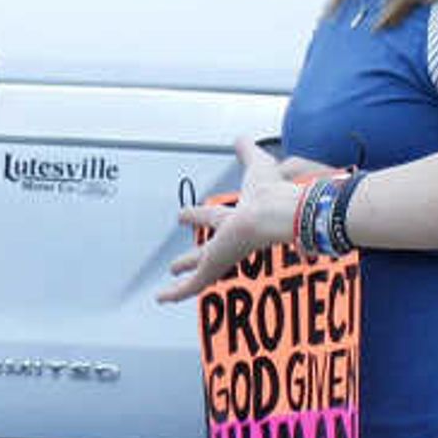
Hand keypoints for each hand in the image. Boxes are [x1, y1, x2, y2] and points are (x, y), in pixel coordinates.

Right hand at [159, 138, 295, 301]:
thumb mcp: (256, 165)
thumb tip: (241, 139)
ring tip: (167, 284)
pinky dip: (175, 293)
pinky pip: (191, 286)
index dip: (202, 217)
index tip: (188, 217)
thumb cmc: (272, 193)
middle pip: (205, 250)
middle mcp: (230, 238)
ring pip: (199, 269)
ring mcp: (223, 255)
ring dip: (183, 274)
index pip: (217, 219)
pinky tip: (162, 298)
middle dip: (192, 255)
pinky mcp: (216, 267)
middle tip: (178, 262)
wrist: (275, 214)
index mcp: (239, 217)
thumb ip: (247, 152)